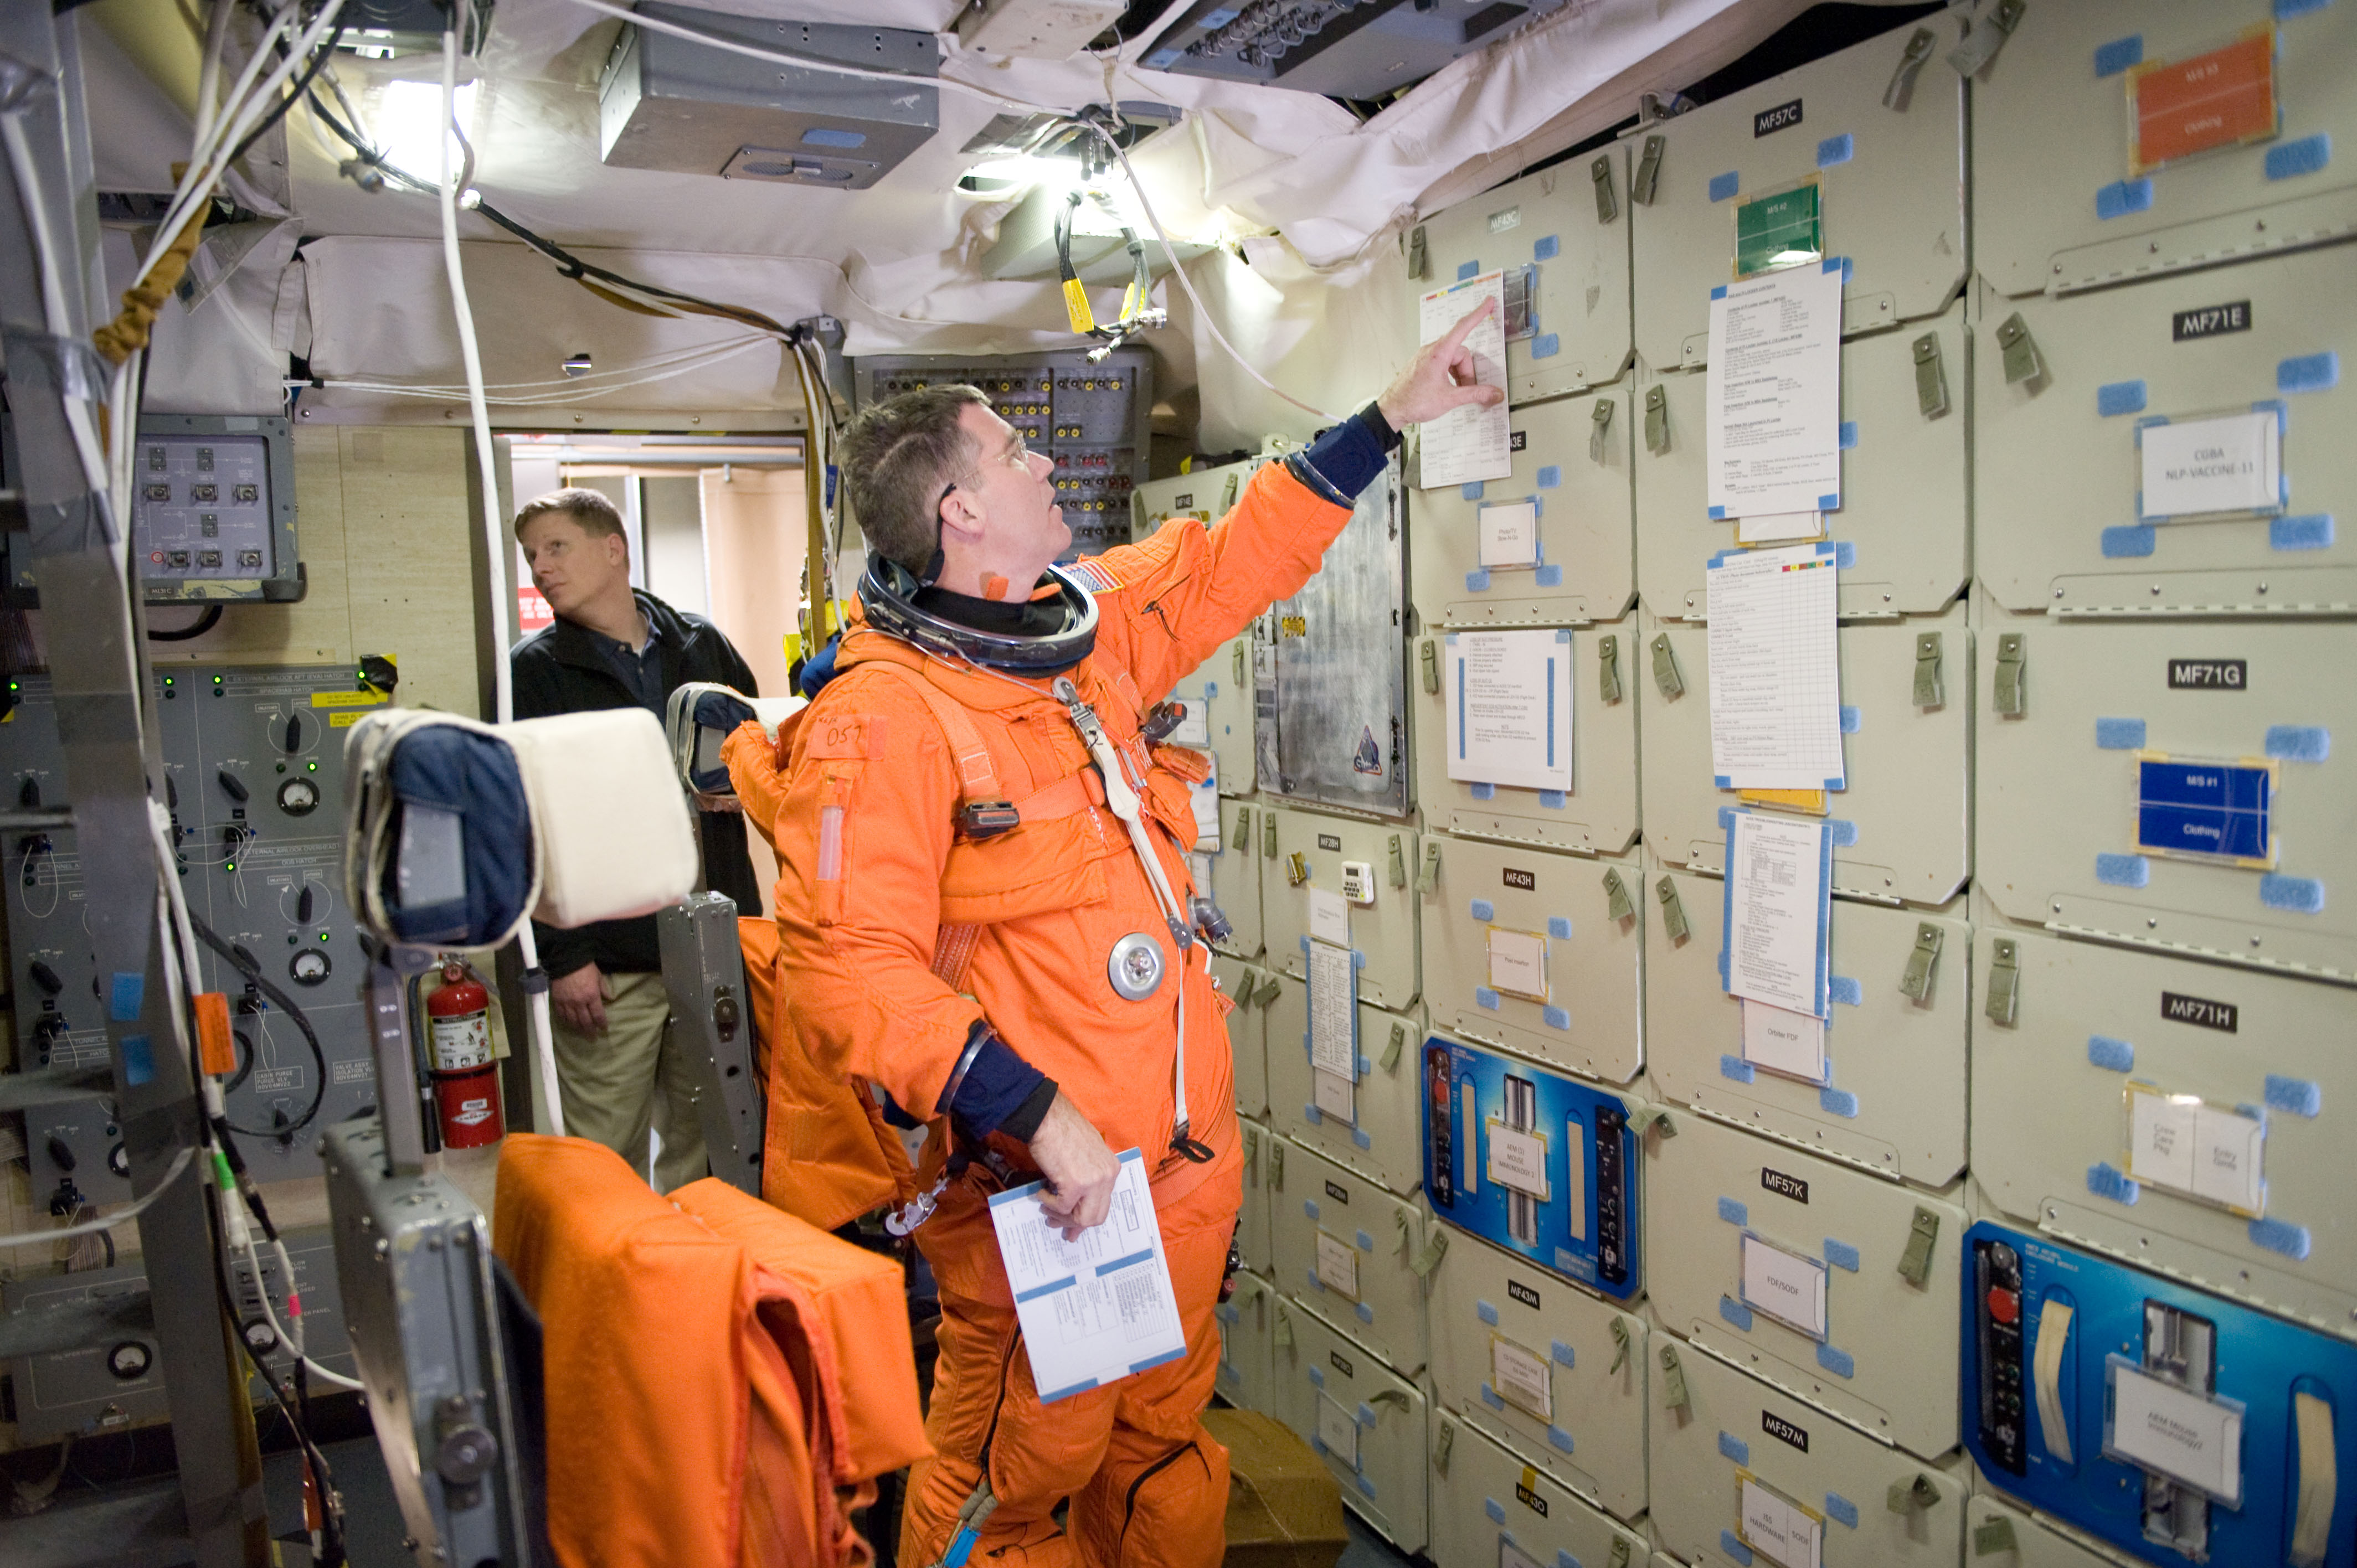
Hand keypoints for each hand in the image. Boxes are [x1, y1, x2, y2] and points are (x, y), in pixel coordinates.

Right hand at [550, 963, 606, 1035]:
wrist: (566, 959)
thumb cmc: (585, 967)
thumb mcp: (598, 976)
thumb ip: (604, 989)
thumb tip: (610, 999)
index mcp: (591, 996)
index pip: (598, 1015)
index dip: (601, 1024)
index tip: (603, 1029)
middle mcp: (579, 1002)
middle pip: (585, 1022)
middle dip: (590, 1031)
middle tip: (592, 1037)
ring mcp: (567, 1002)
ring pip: (572, 1021)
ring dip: (578, 1028)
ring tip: (581, 1032)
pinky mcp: (557, 1000)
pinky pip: (561, 1015)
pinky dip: (565, 1021)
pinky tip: (568, 1023)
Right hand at [1027, 1092, 1119, 1240]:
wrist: (1047, 1117)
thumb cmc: (1062, 1131)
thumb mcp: (1086, 1155)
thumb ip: (1087, 1178)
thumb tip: (1075, 1204)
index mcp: (1111, 1169)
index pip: (1104, 1204)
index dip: (1087, 1218)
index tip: (1074, 1228)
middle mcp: (1107, 1176)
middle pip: (1096, 1217)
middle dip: (1075, 1225)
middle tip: (1057, 1226)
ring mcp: (1093, 1181)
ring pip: (1082, 1218)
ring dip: (1061, 1217)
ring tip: (1046, 1209)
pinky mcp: (1075, 1184)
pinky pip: (1062, 1207)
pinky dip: (1049, 1203)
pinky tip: (1041, 1192)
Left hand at [1376, 297, 1504, 428]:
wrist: (1392, 410)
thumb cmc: (1414, 402)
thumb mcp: (1450, 399)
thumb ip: (1475, 394)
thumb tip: (1494, 393)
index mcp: (1438, 353)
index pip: (1463, 327)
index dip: (1478, 314)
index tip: (1488, 302)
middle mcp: (1431, 350)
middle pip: (1461, 353)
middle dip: (1467, 372)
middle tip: (1465, 390)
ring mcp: (1426, 356)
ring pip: (1452, 359)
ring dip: (1458, 375)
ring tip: (1453, 392)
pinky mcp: (1423, 364)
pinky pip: (1443, 363)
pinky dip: (1449, 375)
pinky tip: (1446, 389)